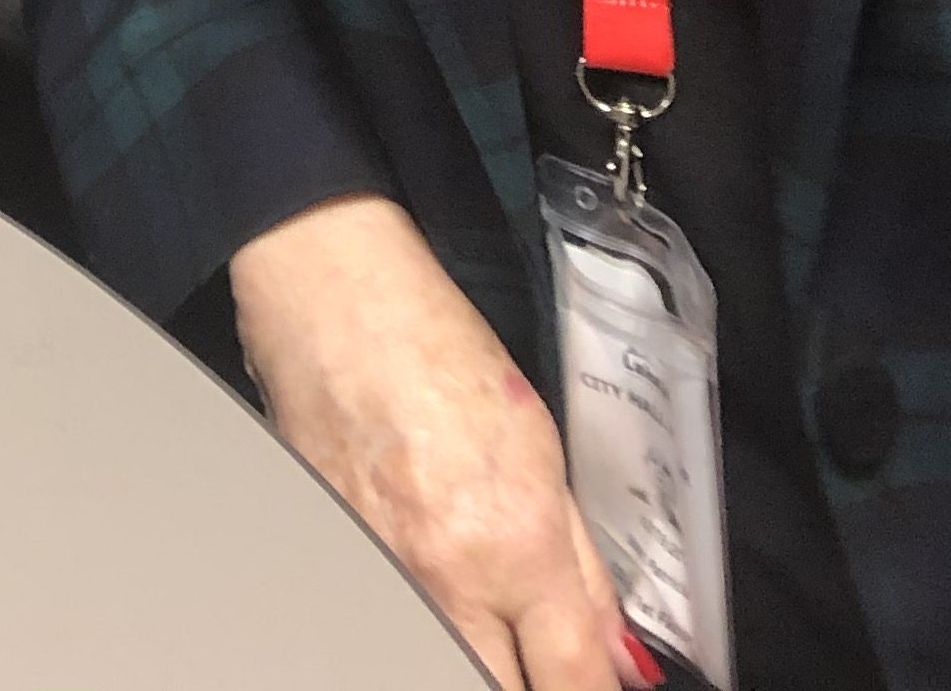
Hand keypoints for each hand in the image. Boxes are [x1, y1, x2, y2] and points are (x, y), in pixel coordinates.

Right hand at [231, 197, 648, 690]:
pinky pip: (386, 629)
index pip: (573, 683)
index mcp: (518, 545)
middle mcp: (447, 580)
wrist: (332, 297)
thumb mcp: (544, 448)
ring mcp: (381, 580)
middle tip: (543, 660)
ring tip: (486, 617)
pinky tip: (428, 586)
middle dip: (530, 683)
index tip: (601, 685)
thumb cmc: (438, 346)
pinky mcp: (333, 567)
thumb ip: (584, 568)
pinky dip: (416, 625)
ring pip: (440, 668)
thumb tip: (618, 656)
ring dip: (474, 656)